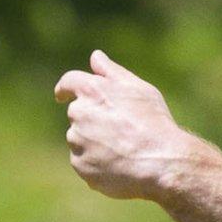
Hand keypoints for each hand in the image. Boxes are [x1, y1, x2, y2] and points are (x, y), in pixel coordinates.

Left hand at [54, 50, 195, 200]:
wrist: (159, 162)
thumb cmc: (153, 122)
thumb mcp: (138, 89)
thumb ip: (112, 72)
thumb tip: (95, 56)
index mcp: (92, 90)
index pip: (69, 82)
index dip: (65, 88)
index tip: (62, 95)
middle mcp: (79, 113)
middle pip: (77, 114)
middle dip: (91, 119)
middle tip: (119, 130)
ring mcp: (78, 141)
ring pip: (79, 139)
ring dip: (93, 142)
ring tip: (122, 149)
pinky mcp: (80, 164)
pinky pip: (83, 162)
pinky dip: (96, 163)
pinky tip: (118, 165)